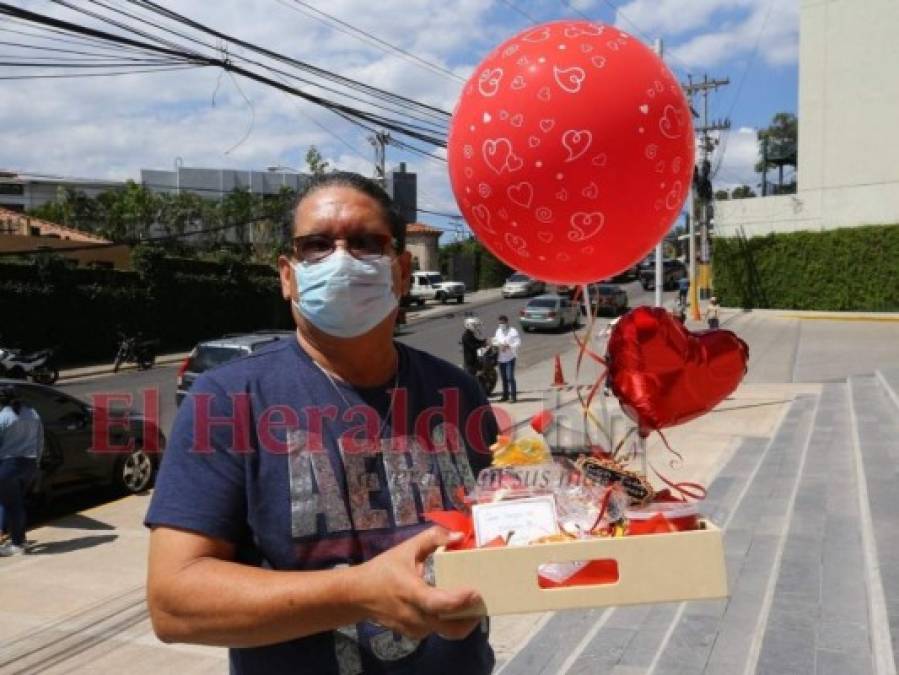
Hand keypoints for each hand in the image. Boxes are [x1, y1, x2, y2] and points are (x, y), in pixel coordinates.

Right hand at [353, 527, 482, 640]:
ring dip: (461, 621)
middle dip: (470, 618)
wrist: (358, 595)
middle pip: (450, 627)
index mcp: (411, 592)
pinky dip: (448, 622)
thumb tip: (459, 536)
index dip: (459, 600)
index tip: (475, 592)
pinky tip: (453, 609)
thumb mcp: (406, 549)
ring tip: (471, 604)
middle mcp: (414, 615)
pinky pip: (437, 631)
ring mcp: (414, 629)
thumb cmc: (383, 570)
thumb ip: (432, 539)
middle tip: (482, 602)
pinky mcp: (414, 634)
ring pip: (445, 631)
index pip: (438, 603)